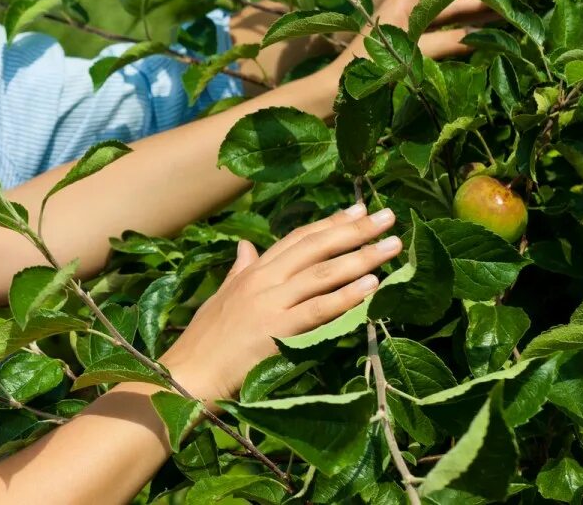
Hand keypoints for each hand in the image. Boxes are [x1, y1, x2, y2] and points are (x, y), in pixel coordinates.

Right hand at [159, 204, 400, 401]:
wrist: (189, 373)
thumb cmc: (204, 341)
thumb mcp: (222, 297)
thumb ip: (240, 271)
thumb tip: (246, 246)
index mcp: (252, 272)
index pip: (296, 239)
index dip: (328, 223)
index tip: (357, 210)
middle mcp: (263, 280)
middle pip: (315, 248)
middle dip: (354, 231)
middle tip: (387, 216)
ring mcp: (270, 304)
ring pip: (322, 274)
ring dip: (361, 257)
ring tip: (392, 245)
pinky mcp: (277, 331)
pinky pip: (318, 310)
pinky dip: (346, 296)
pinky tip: (372, 285)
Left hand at [323, 0, 487, 85]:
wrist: (338, 90)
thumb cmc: (368, 67)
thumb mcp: (410, 53)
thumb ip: (445, 43)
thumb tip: (482, 37)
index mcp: (398, 2)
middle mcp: (402, 11)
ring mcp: (405, 29)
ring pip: (445, 16)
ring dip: (473, 16)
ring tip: (506, 15)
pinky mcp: (406, 47)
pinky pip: (440, 35)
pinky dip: (460, 35)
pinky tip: (483, 38)